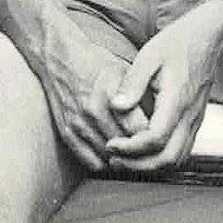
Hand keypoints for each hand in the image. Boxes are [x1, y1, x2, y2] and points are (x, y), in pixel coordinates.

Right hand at [37, 31, 148, 171]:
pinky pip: (90, 161)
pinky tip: (115, 155)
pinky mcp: (67, 133)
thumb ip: (141, 93)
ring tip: (135, 154)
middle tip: (152, 151)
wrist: (59, 59)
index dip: (152, 136)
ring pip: (109, 157)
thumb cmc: (98, 63)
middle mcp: (93, 110)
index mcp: (111, 92)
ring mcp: (78, 124)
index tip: (160, 137)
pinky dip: (105, 162)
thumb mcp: (125, 69)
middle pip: (125, 146)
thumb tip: (163, 115)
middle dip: (140, 150)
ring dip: (123, 159)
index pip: (138, 129)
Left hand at [103, 0, 222, 172]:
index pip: (155, 139)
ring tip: (125, 157)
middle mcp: (190, 114)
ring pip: (176, 159)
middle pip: (167, 159)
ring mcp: (195, 119)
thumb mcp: (151, 53)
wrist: (211, 34)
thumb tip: (116, 106)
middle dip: (137, 165)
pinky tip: (143, 149)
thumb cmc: (180, 40)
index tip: (110, 144)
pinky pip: (181, 150)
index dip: (130, 148)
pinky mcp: (196, 119)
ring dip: (149, 165)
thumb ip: (133, 81)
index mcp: (178, 98)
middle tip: (114, 158)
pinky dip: (161, 158)